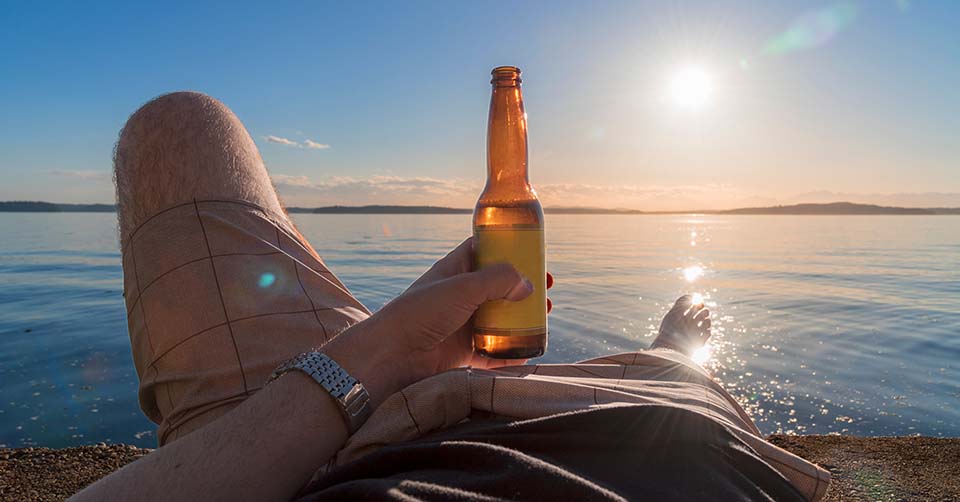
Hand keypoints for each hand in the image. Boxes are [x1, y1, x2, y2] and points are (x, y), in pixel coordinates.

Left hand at [322, 237, 552, 406]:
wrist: (392, 354)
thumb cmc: (422, 312)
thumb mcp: (463, 287)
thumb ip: (498, 280)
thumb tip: (528, 284)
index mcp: (455, 270)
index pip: (483, 251)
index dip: (509, 249)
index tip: (534, 252)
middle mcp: (459, 295)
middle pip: (498, 286)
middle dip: (523, 287)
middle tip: (547, 288)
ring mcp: (461, 324)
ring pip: (499, 318)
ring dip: (523, 318)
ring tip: (545, 316)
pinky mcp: (462, 352)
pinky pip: (494, 352)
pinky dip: (511, 352)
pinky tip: (531, 350)